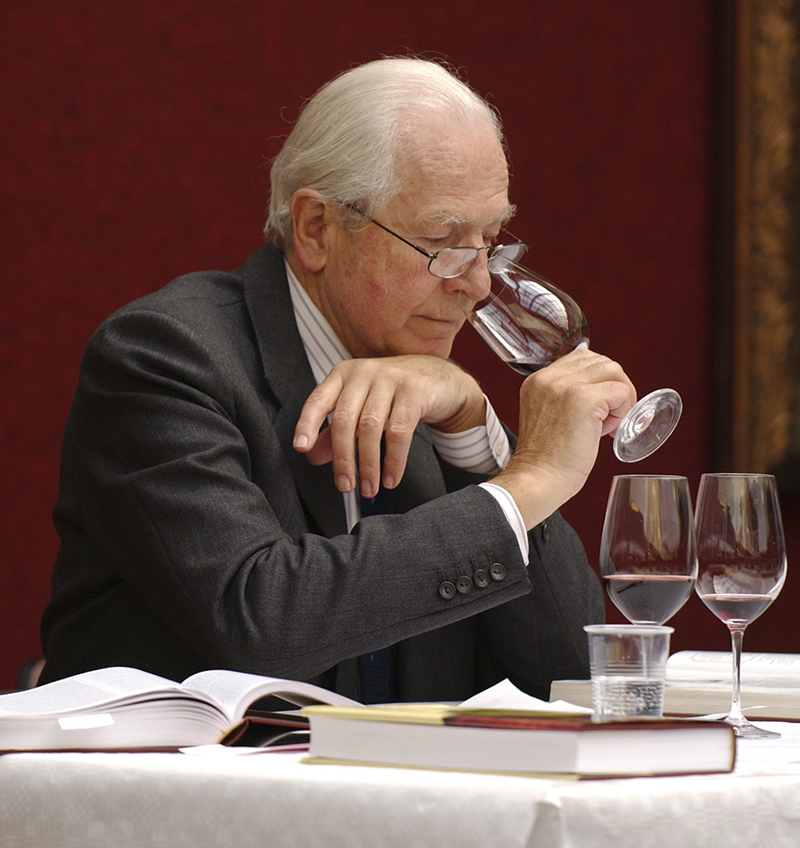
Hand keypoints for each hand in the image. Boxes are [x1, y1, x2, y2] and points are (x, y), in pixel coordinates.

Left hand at [293, 355, 485, 497]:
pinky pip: (400, 432)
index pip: (318, 400)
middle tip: (345, 486)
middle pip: (345, 420)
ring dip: (369, 465)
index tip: (301, 447)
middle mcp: (364, 372)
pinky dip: (394, 460)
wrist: (438, 377)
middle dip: (343, 458)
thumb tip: (313, 456)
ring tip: (370, 487)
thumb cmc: (394, 394)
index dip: (307, 424)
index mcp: (344, 375)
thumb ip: (336, 430)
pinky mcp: (414, 390)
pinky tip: (391, 477)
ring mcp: (390, 378)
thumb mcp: (362, 408)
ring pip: (371, 428)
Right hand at [492, 347, 635, 527]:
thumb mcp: (549, 416)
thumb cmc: (547, 459)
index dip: (599, 380)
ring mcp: (566, 386)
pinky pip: (621, 392)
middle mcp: (549, 377)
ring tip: (608, 424)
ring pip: (614, 372)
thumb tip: (603, 386)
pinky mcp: (584, 399)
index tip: (599, 407)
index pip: (582, 357)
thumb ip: (566, 396)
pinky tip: (608, 431)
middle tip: (609, 417)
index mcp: (538, 380)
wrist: (538, 479)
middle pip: (601, 361)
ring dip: (620, 398)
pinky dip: (623, 411)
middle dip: (614, 387)